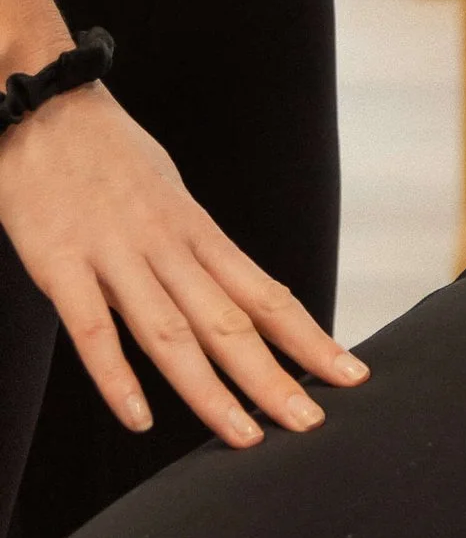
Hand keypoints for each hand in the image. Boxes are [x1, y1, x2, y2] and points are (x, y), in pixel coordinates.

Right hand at [0, 84, 366, 450]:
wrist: (44, 102)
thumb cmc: (106, 151)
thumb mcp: (167, 192)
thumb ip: (194, 245)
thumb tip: (231, 287)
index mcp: (195, 230)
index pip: (265, 293)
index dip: (308, 337)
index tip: (349, 372)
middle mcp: (167, 245)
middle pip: (230, 322)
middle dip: (274, 377)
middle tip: (312, 423)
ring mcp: (115, 255)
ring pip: (171, 333)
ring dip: (209, 390)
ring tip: (244, 436)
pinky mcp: (60, 263)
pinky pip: (92, 328)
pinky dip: (116, 376)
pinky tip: (139, 418)